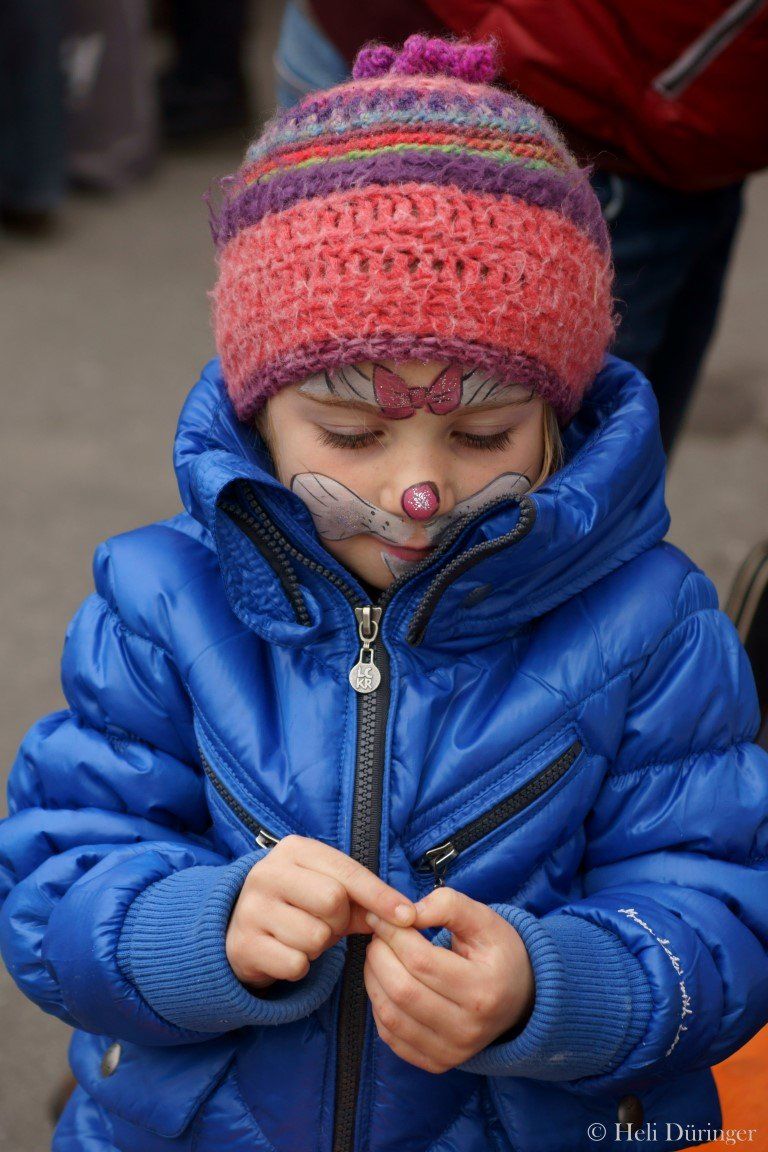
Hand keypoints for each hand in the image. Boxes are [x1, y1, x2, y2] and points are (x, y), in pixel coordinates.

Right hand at [226, 835, 415, 988]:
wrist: (238, 928)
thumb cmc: (297, 904)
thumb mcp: (327, 889)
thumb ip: (364, 899)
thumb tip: (405, 915)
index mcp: (293, 850)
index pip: (347, 872)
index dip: (380, 896)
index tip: (407, 916)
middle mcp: (267, 872)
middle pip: (333, 901)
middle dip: (340, 921)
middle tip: (328, 923)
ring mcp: (251, 908)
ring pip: (315, 936)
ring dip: (319, 946)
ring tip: (304, 936)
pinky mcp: (244, 944)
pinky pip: (296, 964)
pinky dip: (300, 966)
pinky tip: (287, 953)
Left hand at [363, 887, 533, 1073]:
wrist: (521, 998)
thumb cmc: (499, 953)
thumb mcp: (484, 919)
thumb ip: (447, 906)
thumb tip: (406, 913)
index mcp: (483, 989)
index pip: (421, 961)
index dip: (393, 934)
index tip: (380, 916)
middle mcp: (469, 1028)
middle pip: (402, 990)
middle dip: (379, 956)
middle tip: (377, 936)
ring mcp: (452, 1051)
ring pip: (391, 1016)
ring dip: (373, 980)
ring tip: (377, 955)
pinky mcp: (437, 1063)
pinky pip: (391, 1037)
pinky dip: (379, 1006)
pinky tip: (384, 983)